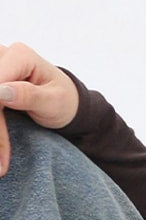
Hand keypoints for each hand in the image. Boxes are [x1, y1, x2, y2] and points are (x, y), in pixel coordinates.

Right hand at [0, 42, 79, 175]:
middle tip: (1, 164)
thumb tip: (0, 92)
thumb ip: (29, 95)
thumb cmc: (64, 100)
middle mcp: (3, 55)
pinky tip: (1, 149)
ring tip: (1, 163)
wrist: (65, 103)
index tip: (1, 146)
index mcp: (20, 55)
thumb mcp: (53, 102)